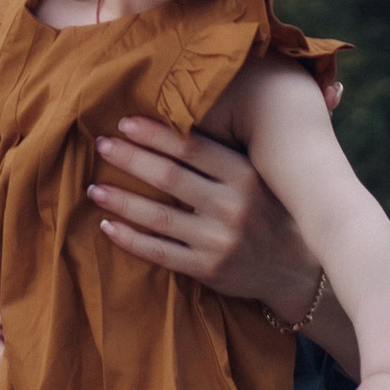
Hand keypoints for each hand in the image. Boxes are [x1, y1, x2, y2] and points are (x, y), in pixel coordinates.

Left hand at [88, 115, 307, 315]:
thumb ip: (222, 154)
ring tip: (94, 187)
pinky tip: (108, 225)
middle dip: (131, 159)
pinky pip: (161, 253)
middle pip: (170, 178)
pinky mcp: (208, 269)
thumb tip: (174, 119)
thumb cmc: (268, 209)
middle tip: (101, 145)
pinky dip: (131, 239)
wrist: (295, 267)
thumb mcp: (257, 176)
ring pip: (159, 217)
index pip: (192, 148)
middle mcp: (232, 207)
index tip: (124, 123)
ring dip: (122, 200)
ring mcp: (219, 241)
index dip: (155, 134)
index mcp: (244, 175)